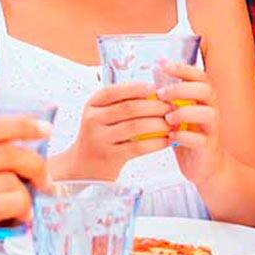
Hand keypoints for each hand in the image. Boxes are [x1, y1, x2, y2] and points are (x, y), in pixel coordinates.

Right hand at [0, 116, 49, 254]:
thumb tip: (3, 162)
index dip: (20, 125)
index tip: (43, 129)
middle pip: (5, 151)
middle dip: (35, 164)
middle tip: (45, 180)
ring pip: (9, 179)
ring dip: (26, 196)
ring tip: (23, 211)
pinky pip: (5, 202)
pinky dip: (21, 210)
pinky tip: (19, 221)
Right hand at [53, 82, 170, 180]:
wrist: (82, 166)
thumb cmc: (99, 137)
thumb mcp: (102, 116)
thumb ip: (120, 104)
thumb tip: (155, 92)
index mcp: (92, 105)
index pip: (114, 91)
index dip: (136, 88)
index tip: (155, 88)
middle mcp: (93, 120)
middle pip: (129, 108)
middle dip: (154, 106)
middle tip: (171, 107)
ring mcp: (100, 139)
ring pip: (135, 127)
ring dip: (158, 124)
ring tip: (172, 123)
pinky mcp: (110, 157)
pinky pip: (138, 147)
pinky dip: (155, 143)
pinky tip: (166, 141)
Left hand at [157, 61, 227, 184]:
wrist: (206, 166)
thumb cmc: (190, 136)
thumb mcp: (180, 113)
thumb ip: (170, 99)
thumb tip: (150, 79)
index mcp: (203, 98)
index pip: (198, 76)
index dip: (182, 68)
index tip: (162, 64)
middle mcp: (211, 110)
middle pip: (205, 90)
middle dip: (181, 89)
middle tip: (161, 94)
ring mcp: (212, 129)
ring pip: (208, 114)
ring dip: (185, 113)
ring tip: (167, 118)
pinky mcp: (208, 147)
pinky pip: (200, 139)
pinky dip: (183, 136)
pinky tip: (171, 136)